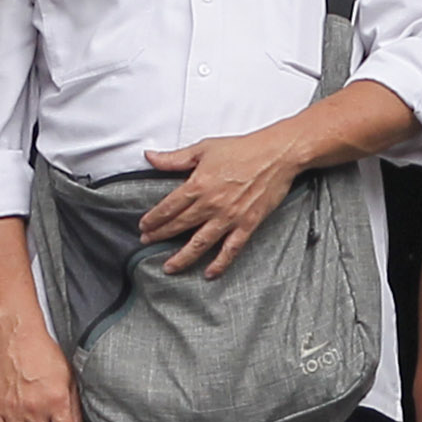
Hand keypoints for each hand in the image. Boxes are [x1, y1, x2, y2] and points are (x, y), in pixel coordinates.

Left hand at [137, 125, 308, 276]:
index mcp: (198, 185)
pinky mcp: (247, 224)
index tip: (144, 227)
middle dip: (161, 236)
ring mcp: (229, 217)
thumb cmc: (242, 149)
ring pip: (200, 243)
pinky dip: (220, 263)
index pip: (168, 207)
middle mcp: (211, 204)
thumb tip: (150, 157)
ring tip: (170, 267)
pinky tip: (210, 272)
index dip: (154, 219)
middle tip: (147, 243)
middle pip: (179, 225)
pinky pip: (231, 249)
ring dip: (183, 257)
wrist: (276, 155)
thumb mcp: (204, 148)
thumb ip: (174, 158)